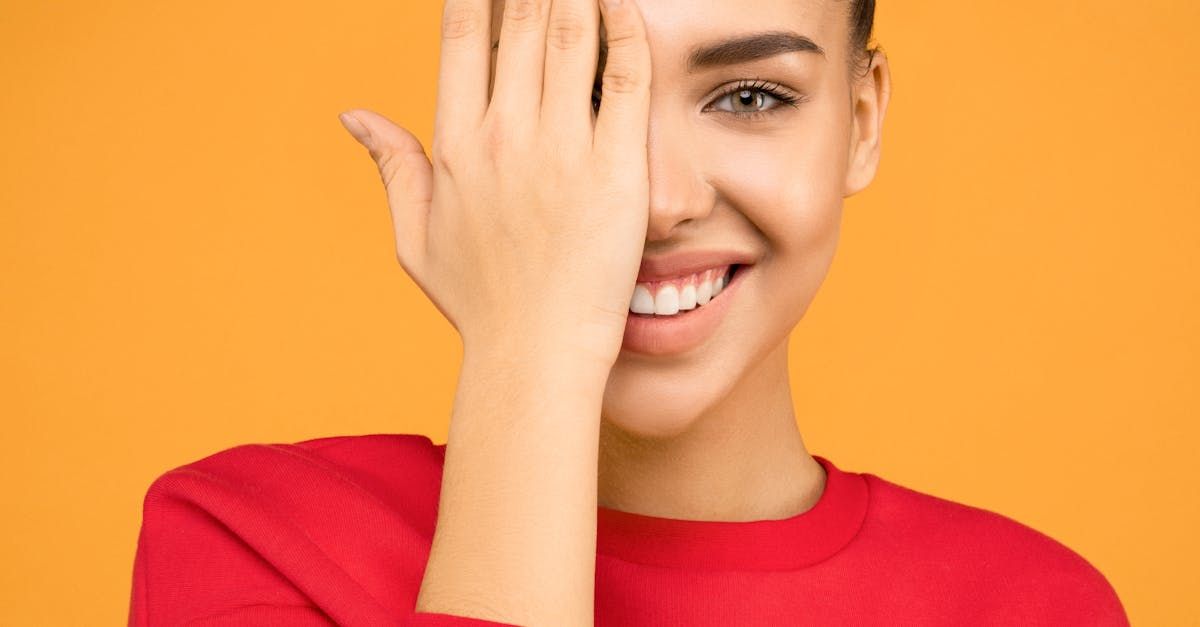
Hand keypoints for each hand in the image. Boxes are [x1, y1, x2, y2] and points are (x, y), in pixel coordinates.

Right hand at [338, 0, 650, 369]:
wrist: (536, 352)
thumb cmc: (480, 302)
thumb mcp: (416, 238)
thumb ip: (392, 166)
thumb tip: (354, 114)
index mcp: (456, 146)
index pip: (463, 36)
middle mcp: (505, 137)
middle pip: (520, 20)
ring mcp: (562, 151)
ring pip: (571, 35)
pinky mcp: (617, 170)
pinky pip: (626, 78)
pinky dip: (627, 30)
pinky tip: (623, 3)